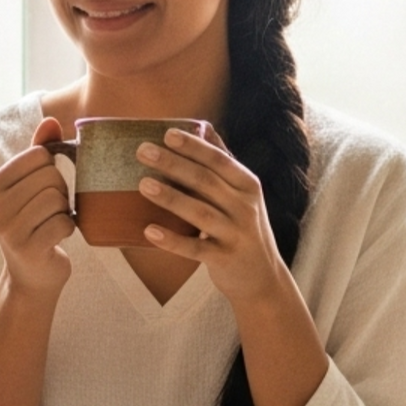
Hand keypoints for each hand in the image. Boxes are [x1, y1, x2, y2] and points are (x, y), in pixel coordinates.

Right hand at [0, 116, 79, 297]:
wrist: (32, 276)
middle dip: (60, 192)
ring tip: (53, 222)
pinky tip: (56, 237)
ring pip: (57, 198)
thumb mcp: (32, 186)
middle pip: (49, 176)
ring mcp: (8, 232)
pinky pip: (63, 223)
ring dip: (64, 211)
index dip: (51, 169)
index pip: (37, 155)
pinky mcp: (28, 250)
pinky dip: (68, 229)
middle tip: (51, 210)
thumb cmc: (35, 224)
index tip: (43, 189)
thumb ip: (39, 151)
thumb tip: (50, 119)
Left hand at [135, 128, 293, 306]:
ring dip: (171, 197)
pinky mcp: (224, 259)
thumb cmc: (244, 228)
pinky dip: (172, 240)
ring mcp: (236, 234)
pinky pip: (195, 248)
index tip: (167, 133)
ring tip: (143, 184)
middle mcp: (245, 207)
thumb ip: (224, 164)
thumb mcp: (243, 194)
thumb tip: (203, 128)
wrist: (263, 277)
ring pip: (200, 212)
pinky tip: (149, 231)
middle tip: (142, 151)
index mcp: (247, 185)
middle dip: (173, 164)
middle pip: (206, 181)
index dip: (194, 146)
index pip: (219, 160)